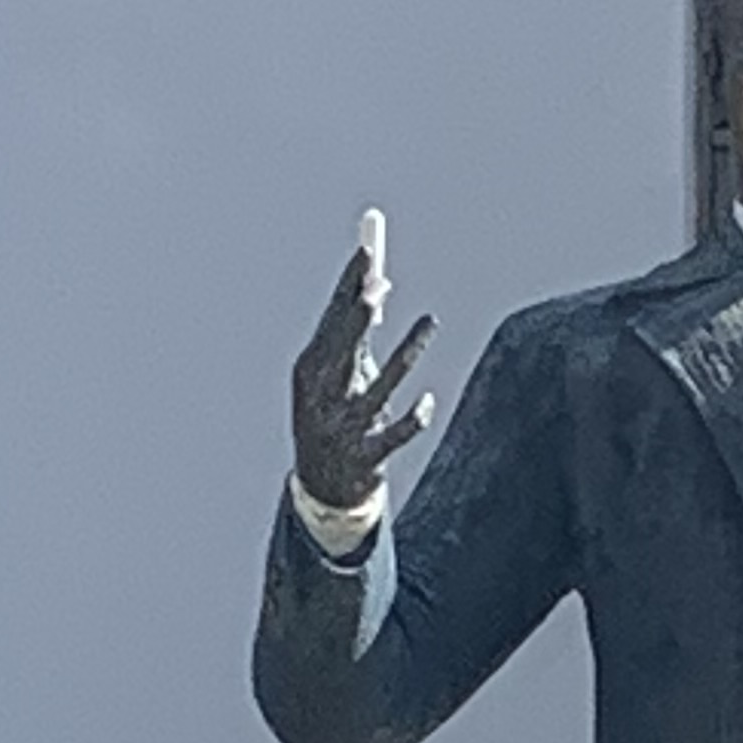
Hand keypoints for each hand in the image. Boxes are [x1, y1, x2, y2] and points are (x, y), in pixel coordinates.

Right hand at [290, 209, 436, 515]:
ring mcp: (344, 427)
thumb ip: (356, 333)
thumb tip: (380, 283)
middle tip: (379, 283)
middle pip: (343, 350)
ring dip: (407, 354)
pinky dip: (414, 416)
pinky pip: (396, 434)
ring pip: (379, 388)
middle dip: (360, 317)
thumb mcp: (339, 374)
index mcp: (311, 369)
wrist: (322, 489)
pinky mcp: (367, 457)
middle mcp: (323, 395)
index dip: (348, 287)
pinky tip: (428, 399)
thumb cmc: (335, 415)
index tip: (366, 254)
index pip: (331, 320)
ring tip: (431, 322)